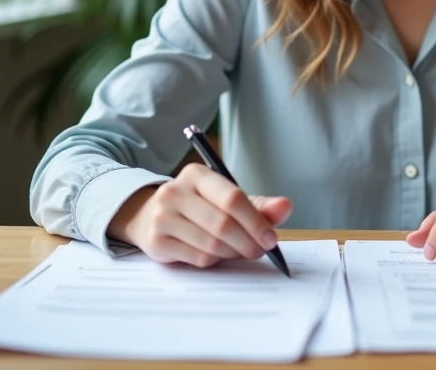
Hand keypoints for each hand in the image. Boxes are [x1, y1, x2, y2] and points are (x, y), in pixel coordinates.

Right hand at [107, 163, 291, 267]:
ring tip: (241, 252)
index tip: (271, 238)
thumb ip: (258, 204)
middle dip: (248, 242)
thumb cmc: (198, 206)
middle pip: (223, 224)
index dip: (256, 221)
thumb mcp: (225, 198)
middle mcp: (175, 192)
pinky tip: (217, 254)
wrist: (150, 215)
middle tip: (260, 251)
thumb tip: (286, 207)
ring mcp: (162, 217)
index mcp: (196, 174)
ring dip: (234, 254)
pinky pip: (198, 258)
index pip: (232, 198)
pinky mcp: (156, 241)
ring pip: (212, 245)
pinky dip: (215, 260)